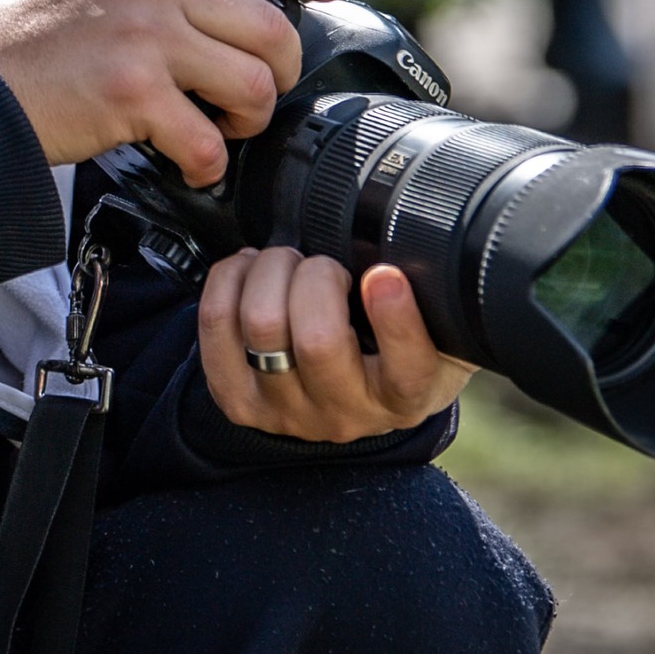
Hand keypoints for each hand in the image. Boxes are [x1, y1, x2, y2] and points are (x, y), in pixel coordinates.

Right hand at [0, 0, 342, 184]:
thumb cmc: (16, 42)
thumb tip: (206, 6)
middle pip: (269, 25)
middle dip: (281, 72)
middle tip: (255, 98)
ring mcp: (144, 38)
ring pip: (253, 83)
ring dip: (247, 120)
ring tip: (219, 133)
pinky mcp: (132, 94)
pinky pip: (207, 141)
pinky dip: (208, 165)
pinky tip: (189, 167)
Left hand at [198, 248, 476, 442]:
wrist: (350, 393)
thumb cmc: (392, 344)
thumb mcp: (438, 327)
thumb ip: (435, 293)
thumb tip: (422, 240)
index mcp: (405, 395)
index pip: (408, 369)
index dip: (395, 319)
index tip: (385, 274)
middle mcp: (347, 413)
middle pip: (318, 341)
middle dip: (315, 275)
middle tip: (322, 263)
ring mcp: (287, 412)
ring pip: (262, 327)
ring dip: (270, 272)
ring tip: (286, 262)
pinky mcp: (239, 400)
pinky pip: (216, 326)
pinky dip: (228, 280)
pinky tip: (248, 270)